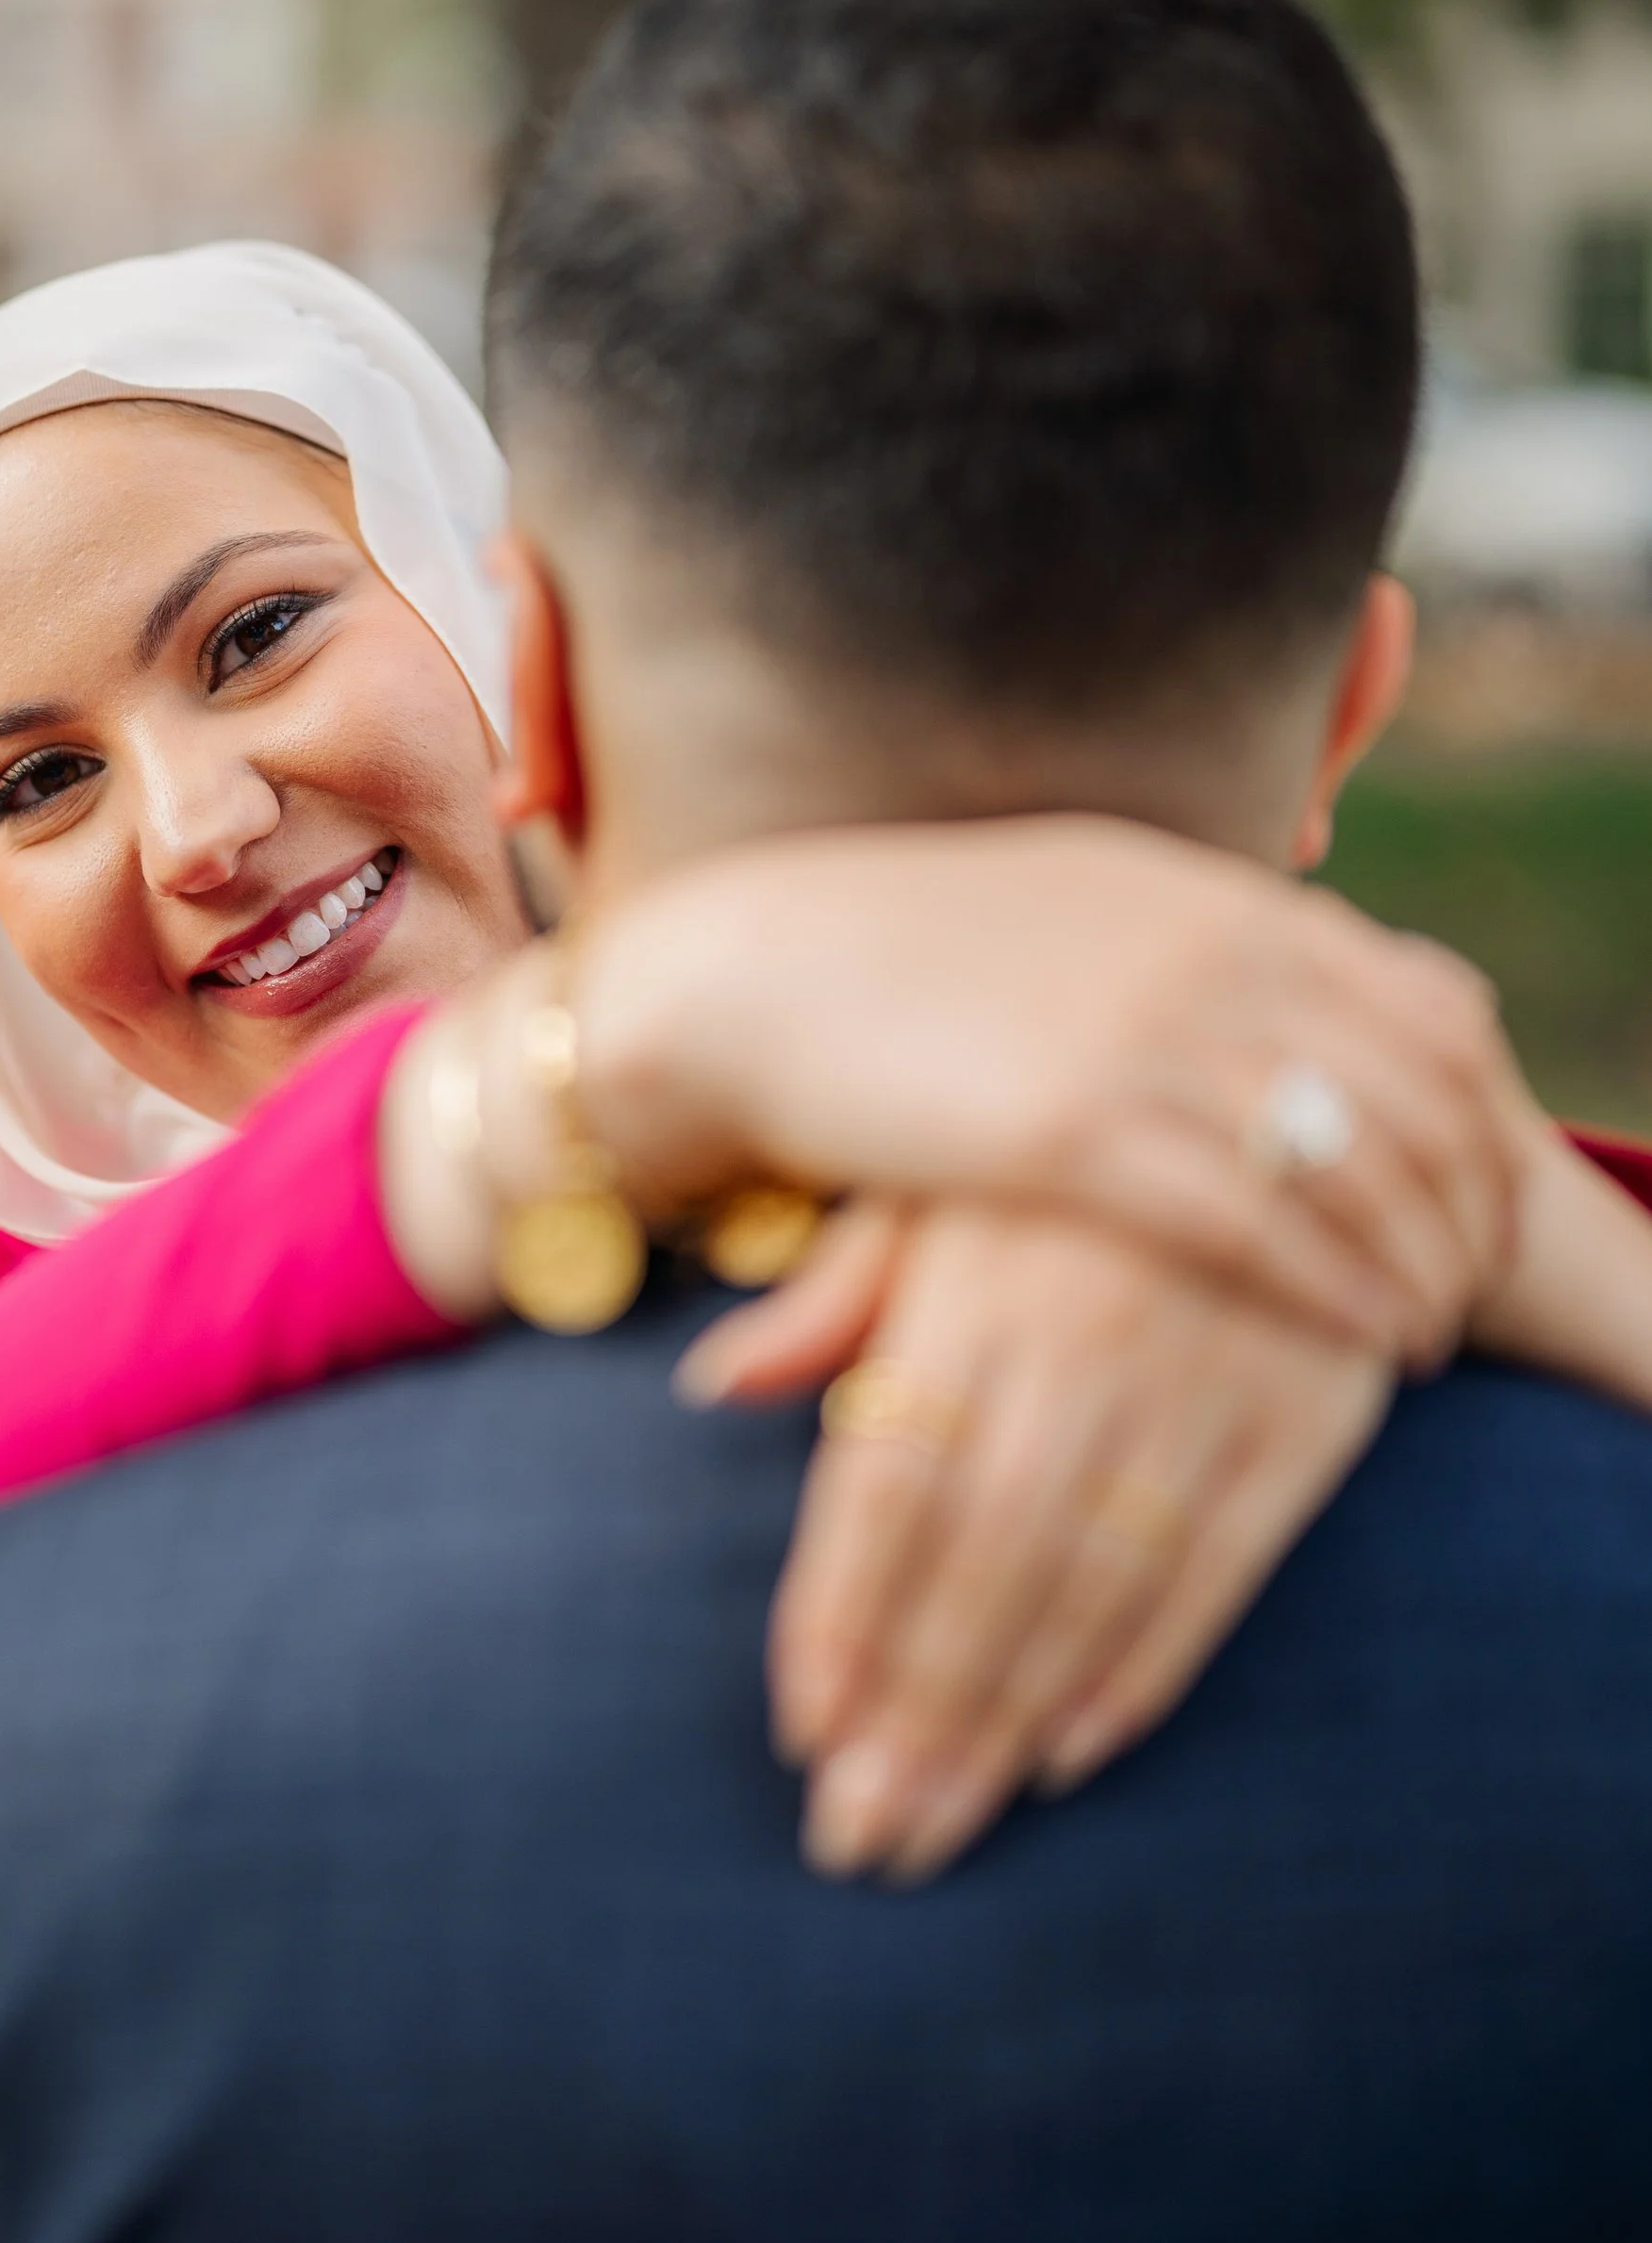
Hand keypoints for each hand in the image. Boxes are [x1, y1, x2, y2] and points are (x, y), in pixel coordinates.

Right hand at [576, 817, 1527, 1367]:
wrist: (756, 977)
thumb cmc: (906, 958)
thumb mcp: (1083, 905)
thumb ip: (1198, 932)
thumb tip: (1299, 948)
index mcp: (1214, 903)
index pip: (1424, 1007)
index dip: (1484, 1107)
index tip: (1487, 1188)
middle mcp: (1205, 962)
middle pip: (1420, 1094)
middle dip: (1474, 1199)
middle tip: (1478, 1279)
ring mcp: (1144, 1046)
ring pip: (1359, 1168)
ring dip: (1422, 1259)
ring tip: (1430, 1327)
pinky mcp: (1076, 1139)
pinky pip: (1264, 1229)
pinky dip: (1341, 1289)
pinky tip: (1366, 1339)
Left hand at [685, 1201, 1390, 1879]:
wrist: (1293, 1088)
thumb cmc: (1059, 1159)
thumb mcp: (936, 1182)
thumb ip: (834, 1292)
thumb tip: (713, 1385)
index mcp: (976, 1284)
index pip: (889, 1479)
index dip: (841, 1611)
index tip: (800, 1733)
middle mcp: (1087, 1342)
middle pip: (981, 1561)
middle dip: (914, 1713)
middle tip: (857, 1838)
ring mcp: (1204, 1384)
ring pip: (1089, 1586)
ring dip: (1005, 1722)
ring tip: (936, 1828)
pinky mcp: (1306, 1420)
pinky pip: (1218, 1571)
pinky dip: (1142, 1671)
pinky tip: (1064, 1756)